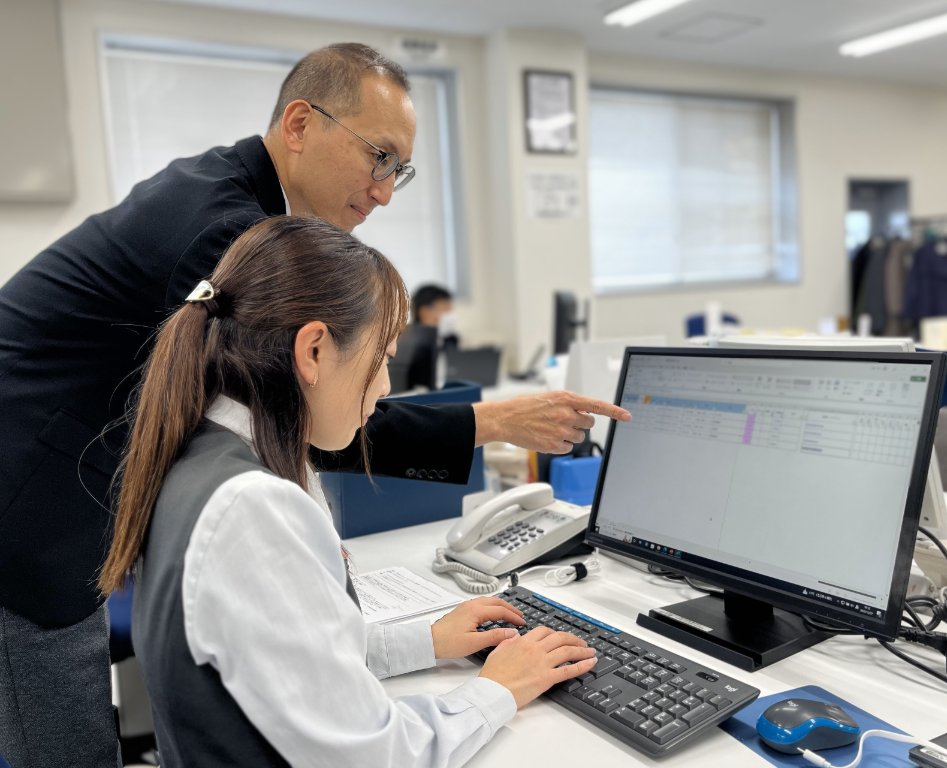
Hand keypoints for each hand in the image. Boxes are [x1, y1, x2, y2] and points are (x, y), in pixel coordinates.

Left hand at [430, 596, 524, 658]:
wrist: (430, 641)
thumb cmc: (448, 643)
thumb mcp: (474, 643)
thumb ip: (495, 636)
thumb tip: (511, 633)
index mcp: (475, 610)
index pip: (501, 610)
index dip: (513, 616)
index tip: (522, 622)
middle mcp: (471, 605)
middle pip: (496, 601)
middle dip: (510, 608)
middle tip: (520, 615)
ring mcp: (466, 606)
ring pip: (488, 601)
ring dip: (501, 606)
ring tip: (510, 613)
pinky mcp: (462, 611)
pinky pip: (481, 604)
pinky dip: (492, 607)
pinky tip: (493, 614)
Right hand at [473, 391, 630, 452]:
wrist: (505, 419)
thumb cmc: (523, 407)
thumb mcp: (548, 397)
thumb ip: (568, 403)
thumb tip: (583, 411)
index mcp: (565, 398)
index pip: (597, 405)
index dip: (615, 411)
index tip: (627, 416)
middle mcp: (565, 414)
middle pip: (589, 423)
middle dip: (580, 423)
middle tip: (564, 421)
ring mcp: (560, 430)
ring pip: (579, 437)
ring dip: (570, 435)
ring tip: (552, 429)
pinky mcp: (554, 445)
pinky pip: (567, 448)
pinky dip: (560, 445)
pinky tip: (547, 438)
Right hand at [479, 626, 596, 707]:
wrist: (492, 692)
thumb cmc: (492, 676)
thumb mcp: (496, 652)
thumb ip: (507, 642)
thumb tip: (515, 637)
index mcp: (523, 642)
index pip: (544, 631)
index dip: (556, 633)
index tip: (560, 636)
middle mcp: (535, 650)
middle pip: (560, 638)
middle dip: (573, 639)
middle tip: (580, 642)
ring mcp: (542, 663)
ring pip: (567, 651)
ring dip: (582, 650)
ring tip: (590, 651)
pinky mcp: (547, 678)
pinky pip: (568, 669)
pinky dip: (582, 665)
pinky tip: (590, 663)